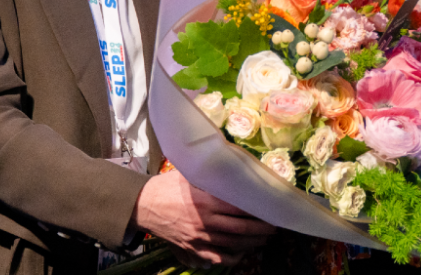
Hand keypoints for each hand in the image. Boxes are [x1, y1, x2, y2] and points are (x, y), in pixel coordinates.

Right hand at [130, 170, 274, 267]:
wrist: (145, 206)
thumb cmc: (169, 186)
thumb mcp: (190, 173)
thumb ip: (211, 172)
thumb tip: (232, 162)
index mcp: (207, 200)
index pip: (239, 207)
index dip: (258, 209)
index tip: (271, 208)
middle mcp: (206, 221)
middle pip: (241, 229)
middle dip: (261, 230)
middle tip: (275, 227)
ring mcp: (200, 238)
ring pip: (233, 245)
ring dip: (252, 243)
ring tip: (264, 239)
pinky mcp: (193, 249)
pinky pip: (218, 258)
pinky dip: (233, 258)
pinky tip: (243, 252)